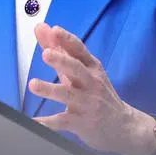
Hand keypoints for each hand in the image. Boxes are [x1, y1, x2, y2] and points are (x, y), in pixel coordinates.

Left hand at [28, 23, 155, 154]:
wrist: (122, 125)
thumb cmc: (97, 93)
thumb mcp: (83, 71)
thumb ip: (60, 50)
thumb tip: (42, 28)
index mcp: (92, 68)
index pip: (79, 50)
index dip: (67, 39)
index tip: (55, 30)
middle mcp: (91, 83)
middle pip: (76, 69)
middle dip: (61, 60)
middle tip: (45, 53)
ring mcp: (87, 103)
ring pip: (68, 95)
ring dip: (50, 89)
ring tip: (33, 84)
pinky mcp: (81, 122)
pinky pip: (62, 122)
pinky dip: (47, 122)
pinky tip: (33, 121)